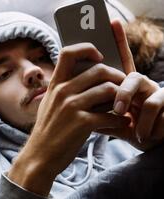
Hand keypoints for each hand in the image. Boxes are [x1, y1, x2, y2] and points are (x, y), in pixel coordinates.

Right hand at [9, 43, 129, 195]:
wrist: (38, 158)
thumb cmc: (47, 133)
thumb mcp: (48, 106)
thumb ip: (63, 90)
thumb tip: (87, 78)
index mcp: (55, 85)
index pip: (68, 52)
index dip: (87, 48)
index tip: (99, 57)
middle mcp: (62, 92)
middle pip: (99, 70)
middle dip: (117, 77)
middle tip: (122, 87)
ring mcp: (71, 107)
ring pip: (109, 89)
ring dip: (121, 99)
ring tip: (122, 107)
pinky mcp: (81, 123)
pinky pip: (110, 115)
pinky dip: (120, 120)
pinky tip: (120, 123)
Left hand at [97, 20, 163, 149]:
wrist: (152, 144)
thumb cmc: (131, 130)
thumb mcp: (111, 121)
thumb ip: (96, 112)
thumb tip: (74, 107)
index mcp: (125, 86)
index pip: (121, 60)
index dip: (118, 42)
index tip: (112, 23)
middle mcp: (141, 84)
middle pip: (128, 75)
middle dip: (120, 92)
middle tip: (115, 108)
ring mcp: (155, 91)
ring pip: (141, 88)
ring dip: (130, 107)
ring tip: (124, 119)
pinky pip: (153, 108)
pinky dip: (143, 126)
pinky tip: (140, 135)